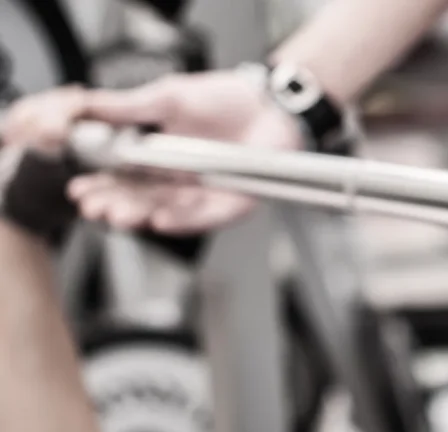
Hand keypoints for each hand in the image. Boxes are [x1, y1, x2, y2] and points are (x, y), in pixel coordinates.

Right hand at [1, 71, 302, 233]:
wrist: (270, 103)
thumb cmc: (224, 99)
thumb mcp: (167, 97)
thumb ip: (127, 108)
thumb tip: (82, 107)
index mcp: (156, 158)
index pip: (120, 179)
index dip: (99, 186)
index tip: (78, 189)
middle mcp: (175, 181)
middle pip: (139, 200)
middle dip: (114, 205)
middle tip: (94, 207)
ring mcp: (202, 195)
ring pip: (166, 212)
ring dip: (140, 215)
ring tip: (118, 216)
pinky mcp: (230, 205)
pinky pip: (204, 218)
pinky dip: (182, 220)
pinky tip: (159, 220)